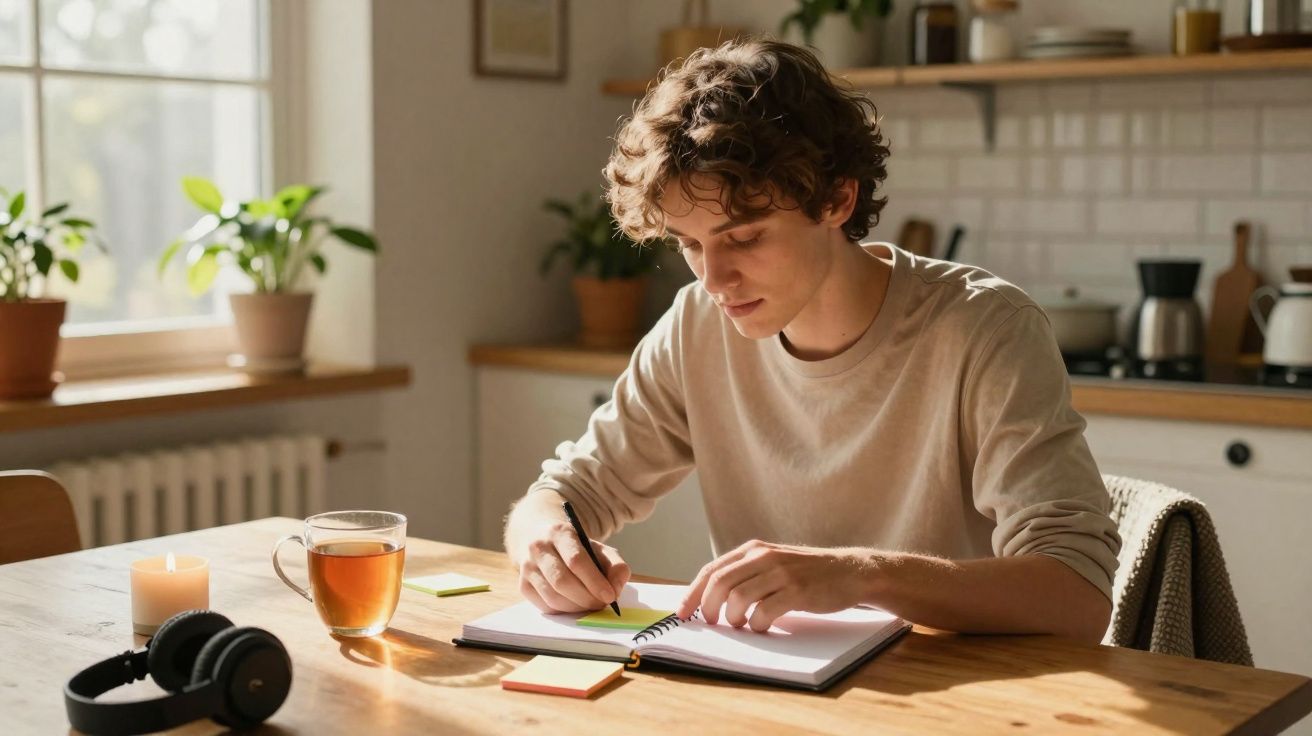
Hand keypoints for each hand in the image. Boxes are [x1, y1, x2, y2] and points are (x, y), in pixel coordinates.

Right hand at [514, 520, 630, 613]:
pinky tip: (574, 604)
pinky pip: (544, 606)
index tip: (610, 596)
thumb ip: (615, 565)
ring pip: (553, 597)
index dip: (595, 581)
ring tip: (590, 605)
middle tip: (602, 604)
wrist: (540, 538)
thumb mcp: (598, 548)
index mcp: (560, 533)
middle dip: (586, 598)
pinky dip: (563, 611)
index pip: (576, 560)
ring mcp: (527, 567)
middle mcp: (539, 548)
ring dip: (576, 607)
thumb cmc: (575, 548)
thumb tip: (616, 589)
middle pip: (563, 581)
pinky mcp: (523, 585)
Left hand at [676, 540, 871, 631]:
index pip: (711, 570)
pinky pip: (765, 611)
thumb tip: (709, 599)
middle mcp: (764, 556)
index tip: (682, 613)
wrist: (849, 571)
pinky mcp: (798, 590)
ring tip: (742, 625)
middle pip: (719, 583)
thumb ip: (745, 573)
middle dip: (708, 608)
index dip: (692, 592)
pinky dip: (757, 625)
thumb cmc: (806, 572)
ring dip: (734, 619)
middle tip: (712, 623)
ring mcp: (781, 572)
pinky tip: (762, 627)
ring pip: (738, 598)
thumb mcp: (772, 563)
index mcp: (753, 549)